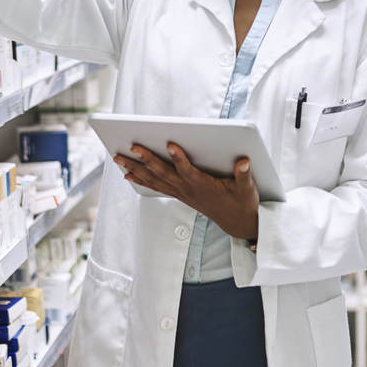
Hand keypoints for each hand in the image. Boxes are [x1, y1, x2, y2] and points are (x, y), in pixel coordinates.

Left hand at [114, 143, 259, 240]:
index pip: (188, 170)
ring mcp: (182, 193)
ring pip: (155, 180)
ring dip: (136, 169)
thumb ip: (244, 174)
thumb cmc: (242, 202)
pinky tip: (128, 173)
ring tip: (118, 158)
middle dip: (147, 159)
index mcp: (204, 185)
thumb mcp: (247, 188)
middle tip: (133, 146)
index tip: (171, 144)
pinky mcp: (180, 195)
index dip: (180, 158)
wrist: (237, 222)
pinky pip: (156, 186)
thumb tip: (244, 161)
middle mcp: (188, 190)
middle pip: (164, 173)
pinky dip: (141, 179)